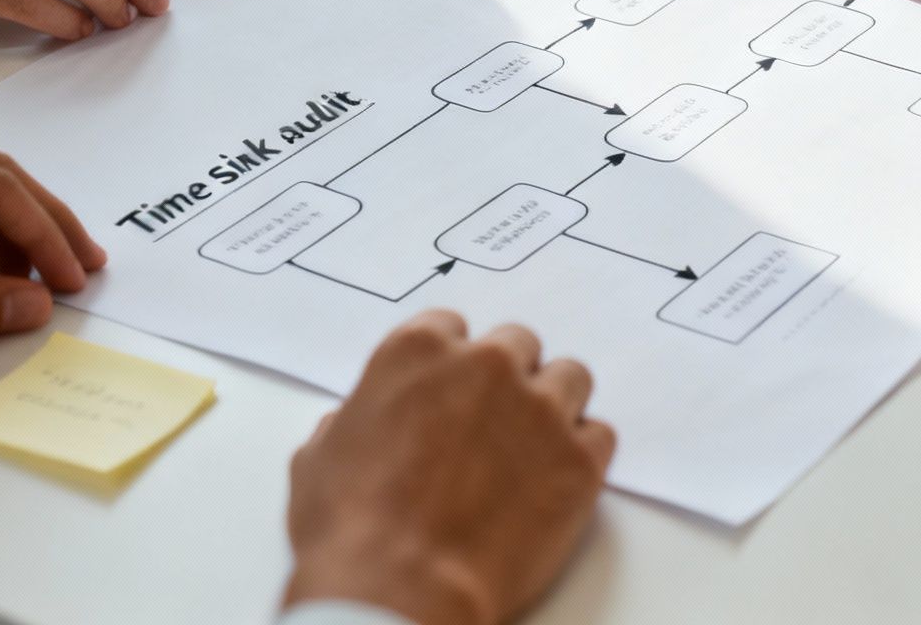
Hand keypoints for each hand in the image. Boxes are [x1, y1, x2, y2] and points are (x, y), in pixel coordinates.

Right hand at [283, 311, 614, 624]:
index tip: (455, 394)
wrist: (396, 591)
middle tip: (494, 428)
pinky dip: (582, 455)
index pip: (454, 328)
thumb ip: (353, 420)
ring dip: (555, 407)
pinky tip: (556, 484)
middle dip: (508, 381)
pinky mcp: (579, 460)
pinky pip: (600, 435)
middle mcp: (486, 365)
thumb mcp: (320, 459)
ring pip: (570, 379)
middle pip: (518, 346)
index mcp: (418, 351)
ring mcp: (540, 409)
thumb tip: (357, 424)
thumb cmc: (349, 532)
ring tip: (533, 452)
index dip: (454, 367)